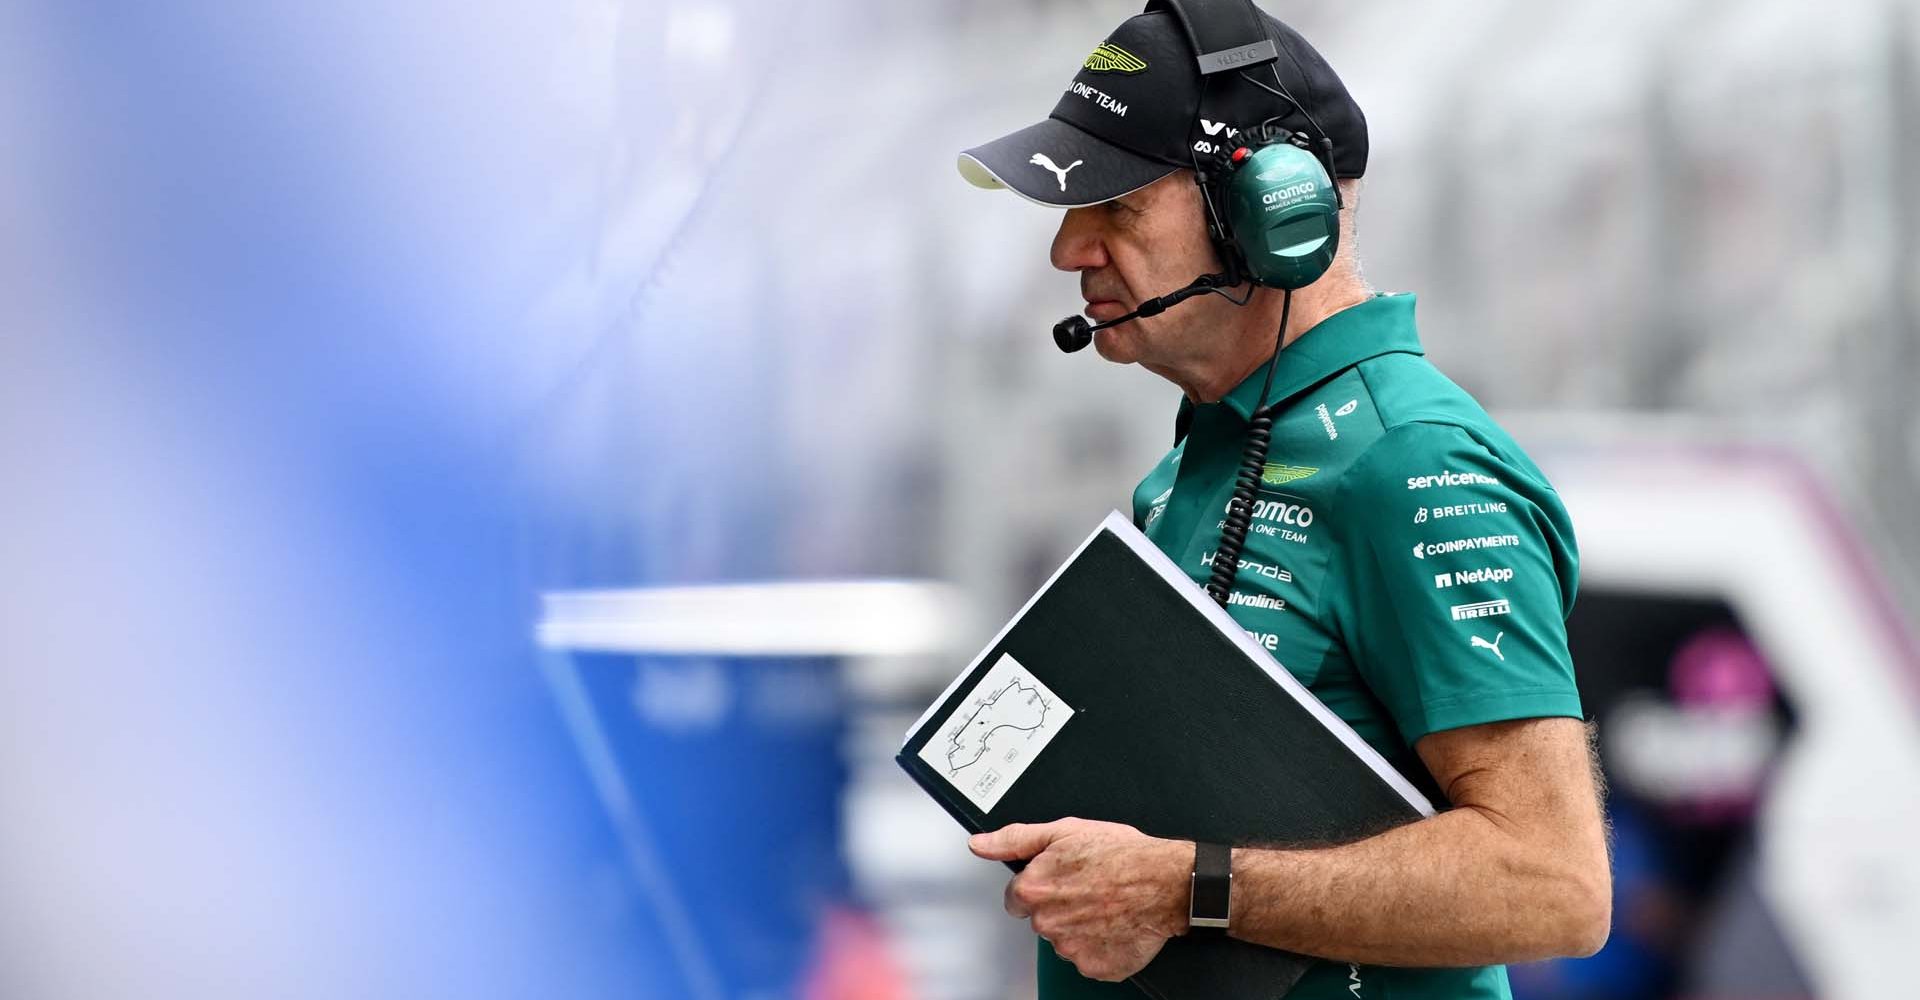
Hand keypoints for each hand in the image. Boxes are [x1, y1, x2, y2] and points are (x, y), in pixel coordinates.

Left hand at [969, 818, 1190, 981]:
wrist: (1167, 881)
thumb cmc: (1121, 855)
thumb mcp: (1063, 831)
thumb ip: (1015, 839)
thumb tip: (979, 844)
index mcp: (1033, 890)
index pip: (1016, 898)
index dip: (1039, 886)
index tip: (1061, 879)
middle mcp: (1047, 924)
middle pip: (1041, 919)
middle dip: (1059, 905)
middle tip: (1088, 888)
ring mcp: (1071, 949)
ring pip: (1064, 940)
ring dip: (1080, 926)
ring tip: (1106, 904)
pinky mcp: (1095, 966)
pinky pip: (1089, 959)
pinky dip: (1101, 945)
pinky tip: (1115, 924)